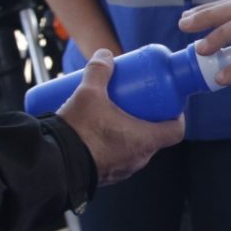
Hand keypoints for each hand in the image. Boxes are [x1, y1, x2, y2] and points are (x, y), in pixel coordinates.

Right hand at [52, 50, 181, 185]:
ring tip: (116, 115)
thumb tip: (105, 55)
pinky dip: (116, 146)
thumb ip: (98, 71)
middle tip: (137, 102)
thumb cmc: (78, 131)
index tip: (166, 103)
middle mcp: (139, 158)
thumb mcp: (88, 94)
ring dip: (131, 132)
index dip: (175, 116)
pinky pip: (119, 158)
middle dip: (148, 119)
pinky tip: (101, 133)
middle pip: (155, 136)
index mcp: (145, 140)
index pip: (175, 130)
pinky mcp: (108, 176)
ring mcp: (124, 170)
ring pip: (136, 148)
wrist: (54, 165)